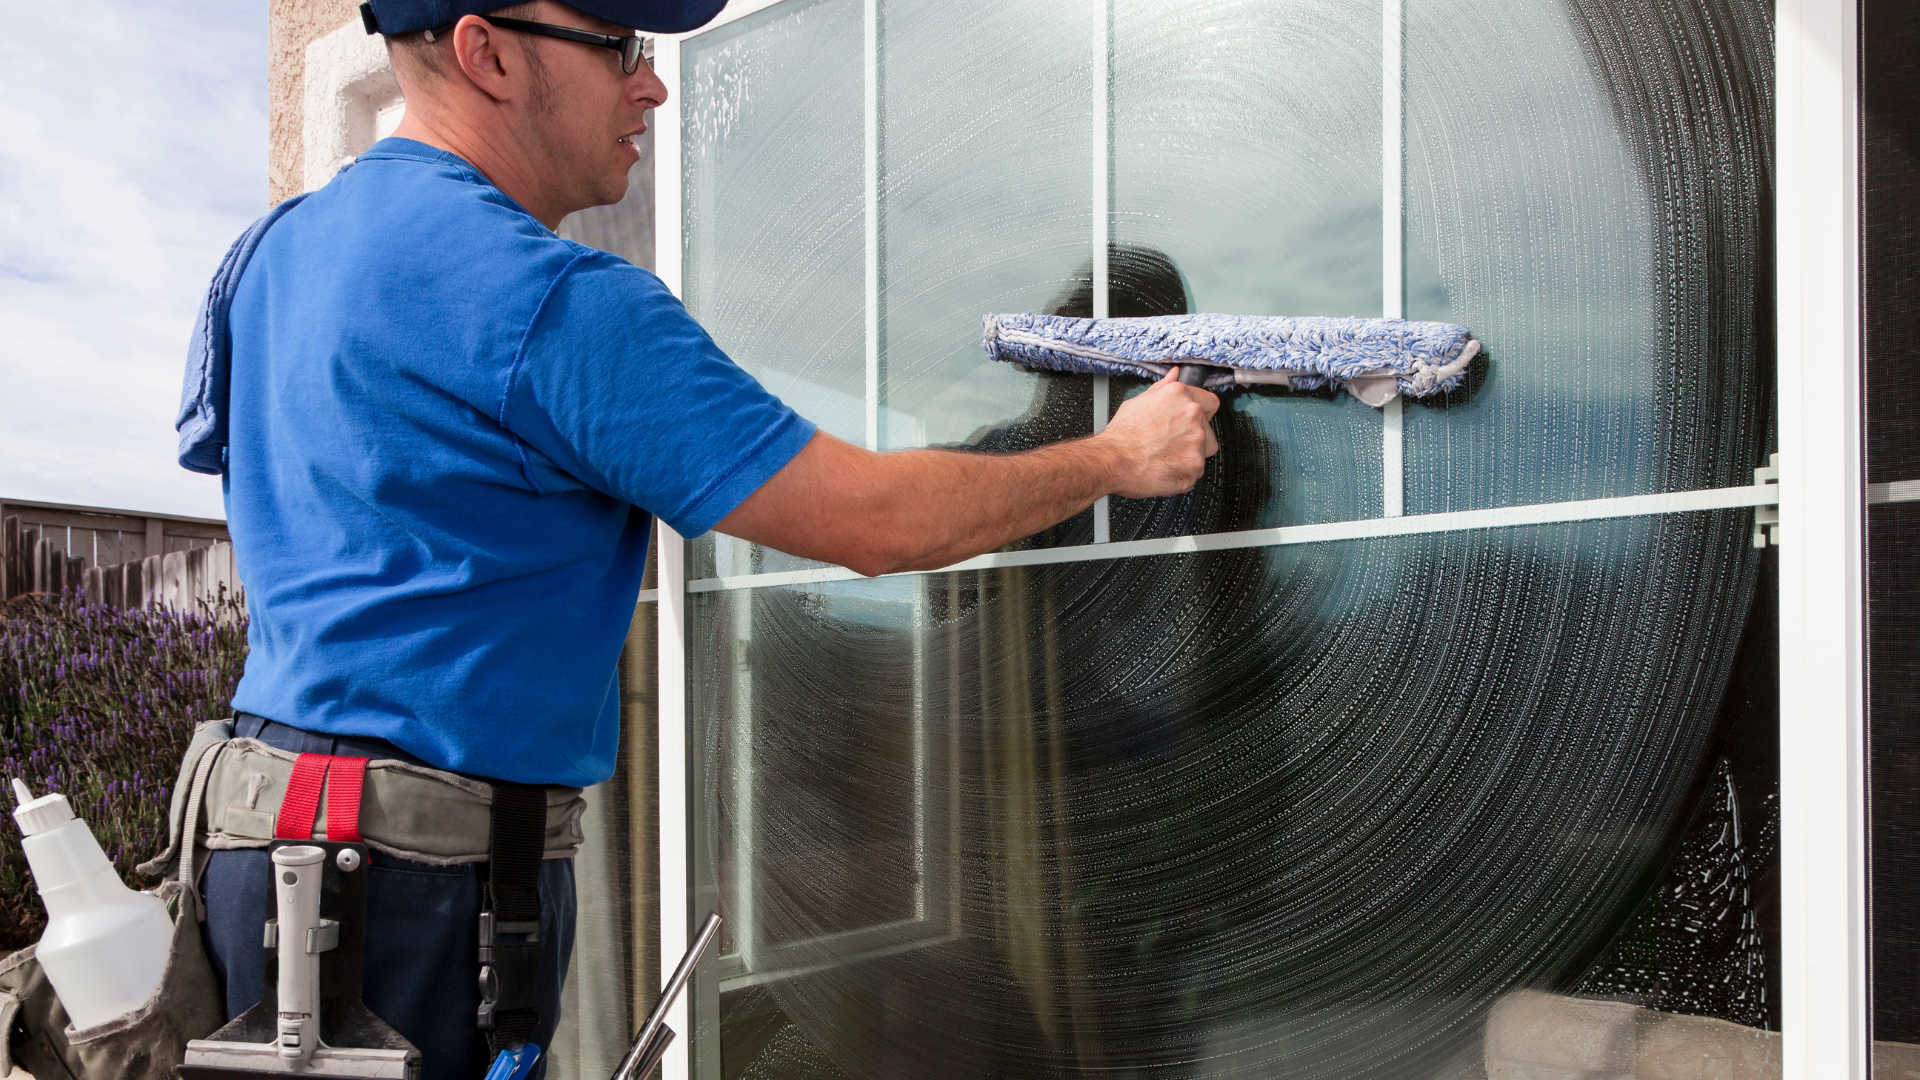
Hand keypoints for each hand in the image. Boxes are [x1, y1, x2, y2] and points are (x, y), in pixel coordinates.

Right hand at [1098, 367, 1220, 497]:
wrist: (1112, 461)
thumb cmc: (1121, 436)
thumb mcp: (1138, 401)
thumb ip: (1162, 388)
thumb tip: (1174, 375)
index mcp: (1180, 396)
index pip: (1210, 402)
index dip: (1201, 414)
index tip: (1191, 423)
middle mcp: (1192, 415)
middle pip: (1208, 429)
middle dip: (1192, 437)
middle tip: (1169, 443)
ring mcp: (1196, 441)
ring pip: (1204, 451)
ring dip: (1189, 455)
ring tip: (1165, 456)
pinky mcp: (1195, 465)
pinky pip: (1196, 471)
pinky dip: (1183, 473)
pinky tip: (1165, 467)